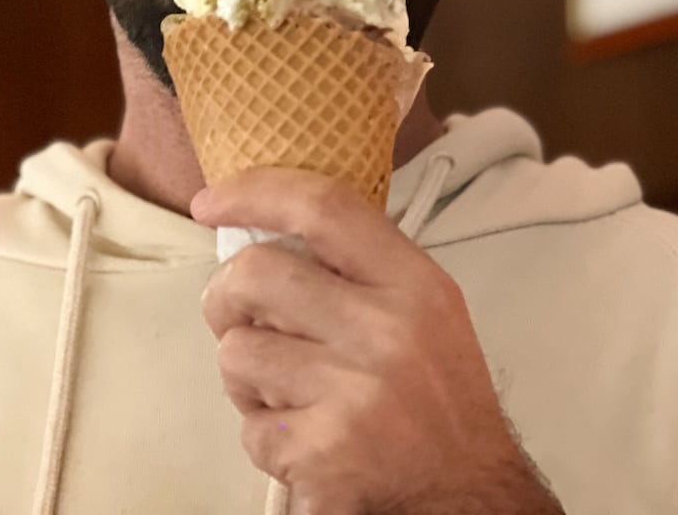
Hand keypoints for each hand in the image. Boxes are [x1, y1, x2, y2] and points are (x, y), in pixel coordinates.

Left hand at [192, 168, 561, 514]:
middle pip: (255, 273)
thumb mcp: (426, 308)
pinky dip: (265, 435)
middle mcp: (385, 331)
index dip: (254, 192)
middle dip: (226, 295)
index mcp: (413, 283)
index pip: (322, 207)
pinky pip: (250, 426)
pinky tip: (304, 436)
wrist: (468, 494)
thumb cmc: (439, 399)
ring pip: (237, 352)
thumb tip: (263, 232)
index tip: (210, 202)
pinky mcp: (324, 451)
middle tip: (237, 317)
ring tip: (285, 390)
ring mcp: (353, 392)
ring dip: (246, 375)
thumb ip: (357, 266)